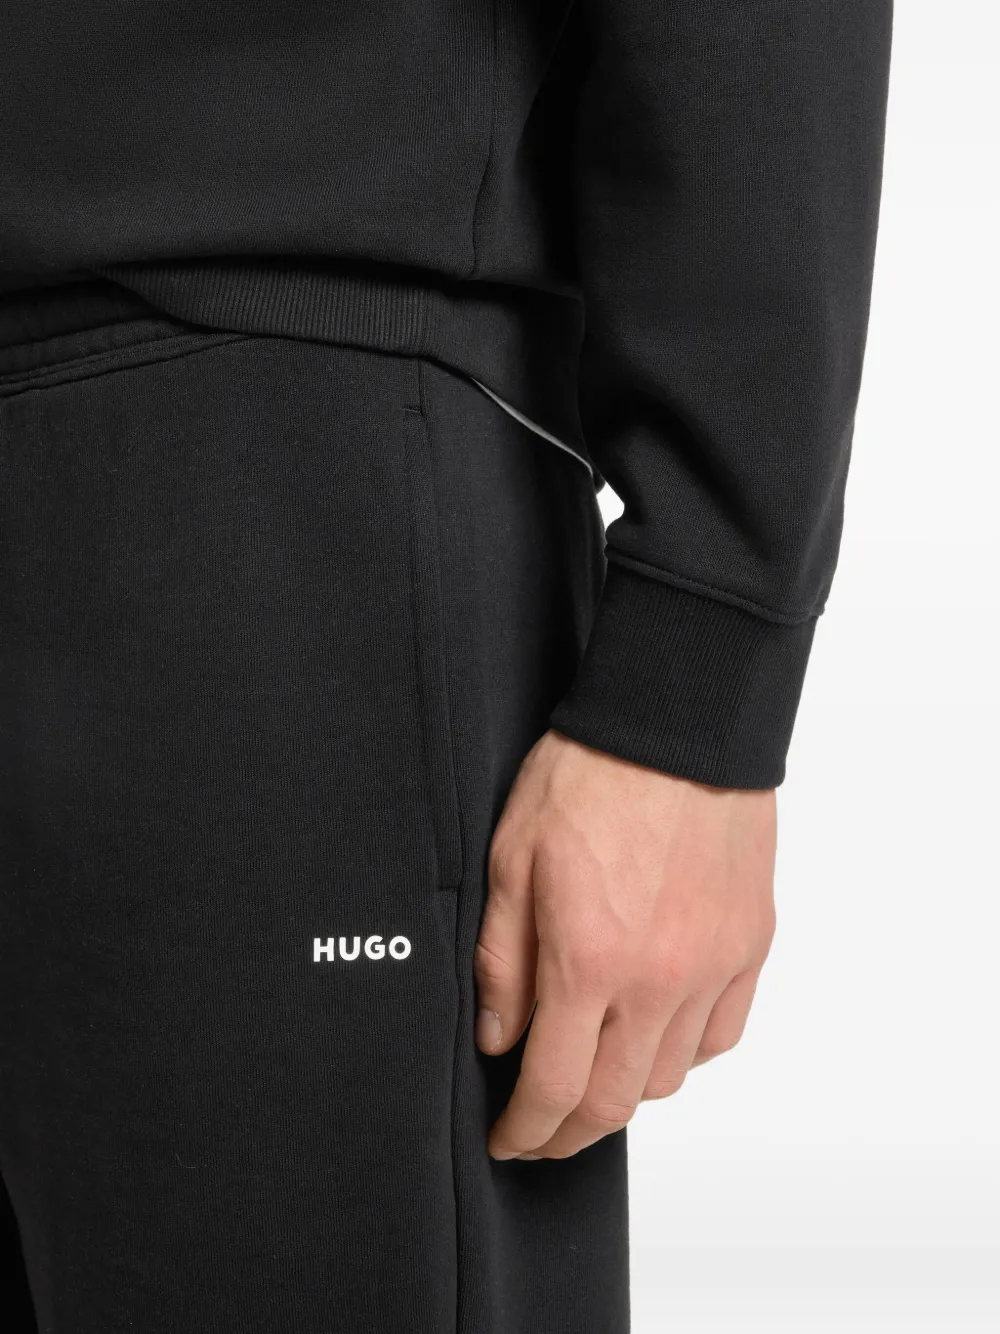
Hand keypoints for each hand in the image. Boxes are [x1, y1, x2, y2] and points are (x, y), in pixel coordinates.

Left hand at [475, 729, 775, 1159]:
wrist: (676, 722)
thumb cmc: (587, 775)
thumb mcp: (510, 860)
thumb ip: (502, 962)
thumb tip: (500, 1040)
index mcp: (588, 961)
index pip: (555, 1087)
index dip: (526, 1131)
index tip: (508, 1141)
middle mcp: (659, 980)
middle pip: (616, 1101)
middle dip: (569, 1132)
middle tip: (541, 1132)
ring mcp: (713, 966)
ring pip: (672, 1077)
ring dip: (626, 1092)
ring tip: (593, 1072)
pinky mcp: (751, 944)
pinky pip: (722, 1034)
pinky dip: (685, 1052)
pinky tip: (657, 1031)